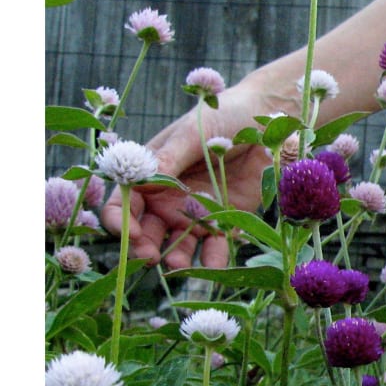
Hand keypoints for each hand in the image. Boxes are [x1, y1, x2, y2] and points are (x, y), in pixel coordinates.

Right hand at [101, 83, 273, 270]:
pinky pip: (214, 246)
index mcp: (151, 175)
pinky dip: (212, 260)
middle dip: (144, 247)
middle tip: (150, 258)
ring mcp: (195, 212)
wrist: (264, 121)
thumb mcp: (192, 134)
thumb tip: (141, 179)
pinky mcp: (224, 220)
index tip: (129, 233)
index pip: (123, 203)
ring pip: (178, 244)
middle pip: (146, 231)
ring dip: (175, 257)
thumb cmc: (220, 117)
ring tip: (178, 266)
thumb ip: (169, 159)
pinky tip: (212, 268)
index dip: (120, 221)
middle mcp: (167, 199)